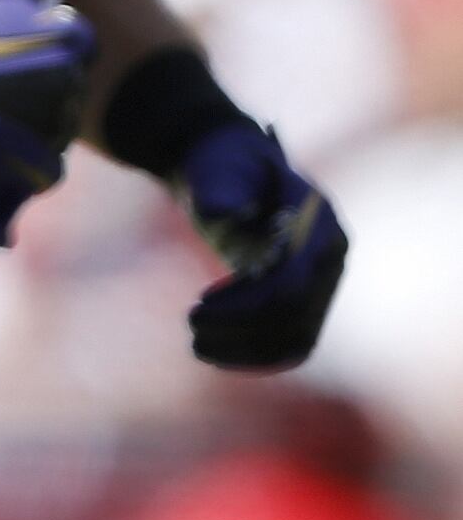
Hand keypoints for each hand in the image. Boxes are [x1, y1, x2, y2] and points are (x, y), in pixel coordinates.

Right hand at [0, 0, 92, 214]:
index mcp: (66, 38)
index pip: (77, 40)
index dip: (40, 42)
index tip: (2, 44)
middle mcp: (70, 82)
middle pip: (67, 84)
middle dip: (36, 81)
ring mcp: (55, 125)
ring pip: (58, 124)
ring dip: (31, 120)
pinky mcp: (37, 161)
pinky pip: (48, 167)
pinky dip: (28, 161)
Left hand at [174, 119, 346, 371]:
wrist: (228, 168)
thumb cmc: (221, 163)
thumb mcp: (217, 167)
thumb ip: (221, 189)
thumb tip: (223, 214)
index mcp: (319, 223)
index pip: (293, 280)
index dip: (247, 301)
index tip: (200, 303)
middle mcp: (329, 257)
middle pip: (296, 313)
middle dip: (241, 327)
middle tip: (190, 323)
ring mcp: (321, 281)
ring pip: (297, 337)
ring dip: (247, 350)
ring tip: (197, 345)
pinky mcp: (306, 300)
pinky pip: (292, 343)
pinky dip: (257, 357)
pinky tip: (216, 355)